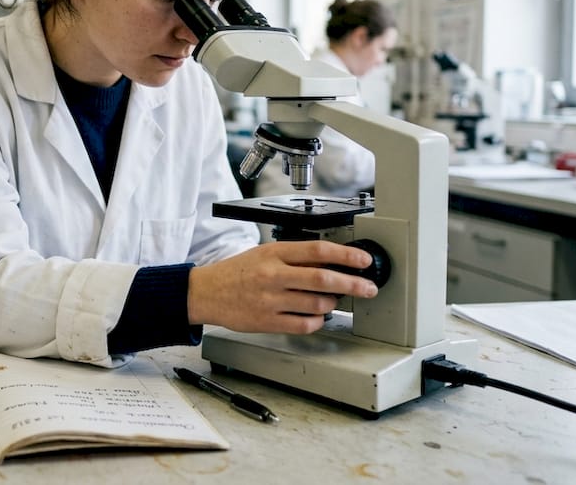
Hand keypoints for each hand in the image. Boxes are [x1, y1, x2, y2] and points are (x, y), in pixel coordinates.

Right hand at [187, 240, 378, 333]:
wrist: (206, 292)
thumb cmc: (237, 272)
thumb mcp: (264, 253)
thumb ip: (294, 258)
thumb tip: (332, 263)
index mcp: (274, 253)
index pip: (318, 250)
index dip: (347, 255)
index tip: (364, 260)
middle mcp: (273, 275)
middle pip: (324, 279)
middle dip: (353, 284)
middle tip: (368, 287)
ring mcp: (271, 300)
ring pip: (318, 304)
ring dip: (332, 304)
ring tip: (332, 301)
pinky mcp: (268, 322)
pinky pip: (304, 325)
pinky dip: (317, 322)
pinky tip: (316, 317)